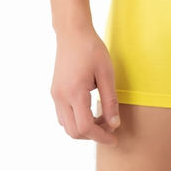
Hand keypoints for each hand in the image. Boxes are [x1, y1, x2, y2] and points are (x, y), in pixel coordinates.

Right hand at [50, 25, 121, 147]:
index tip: (115, 138)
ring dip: (83, 128)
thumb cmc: (91, 49)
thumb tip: (114, 124)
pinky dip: (76, 119)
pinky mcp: (55, 91)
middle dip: (93, 134)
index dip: (101, 137)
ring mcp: (55, 95)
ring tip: (101, 117)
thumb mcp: (106, 73)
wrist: (72, 33)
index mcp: (74, 92)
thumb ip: (110, 100)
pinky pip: (63, 116)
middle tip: (110, 126)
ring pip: (66, 126)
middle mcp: (61, 97)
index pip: (85, 128)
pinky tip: (90, 109)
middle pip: (74, 132)